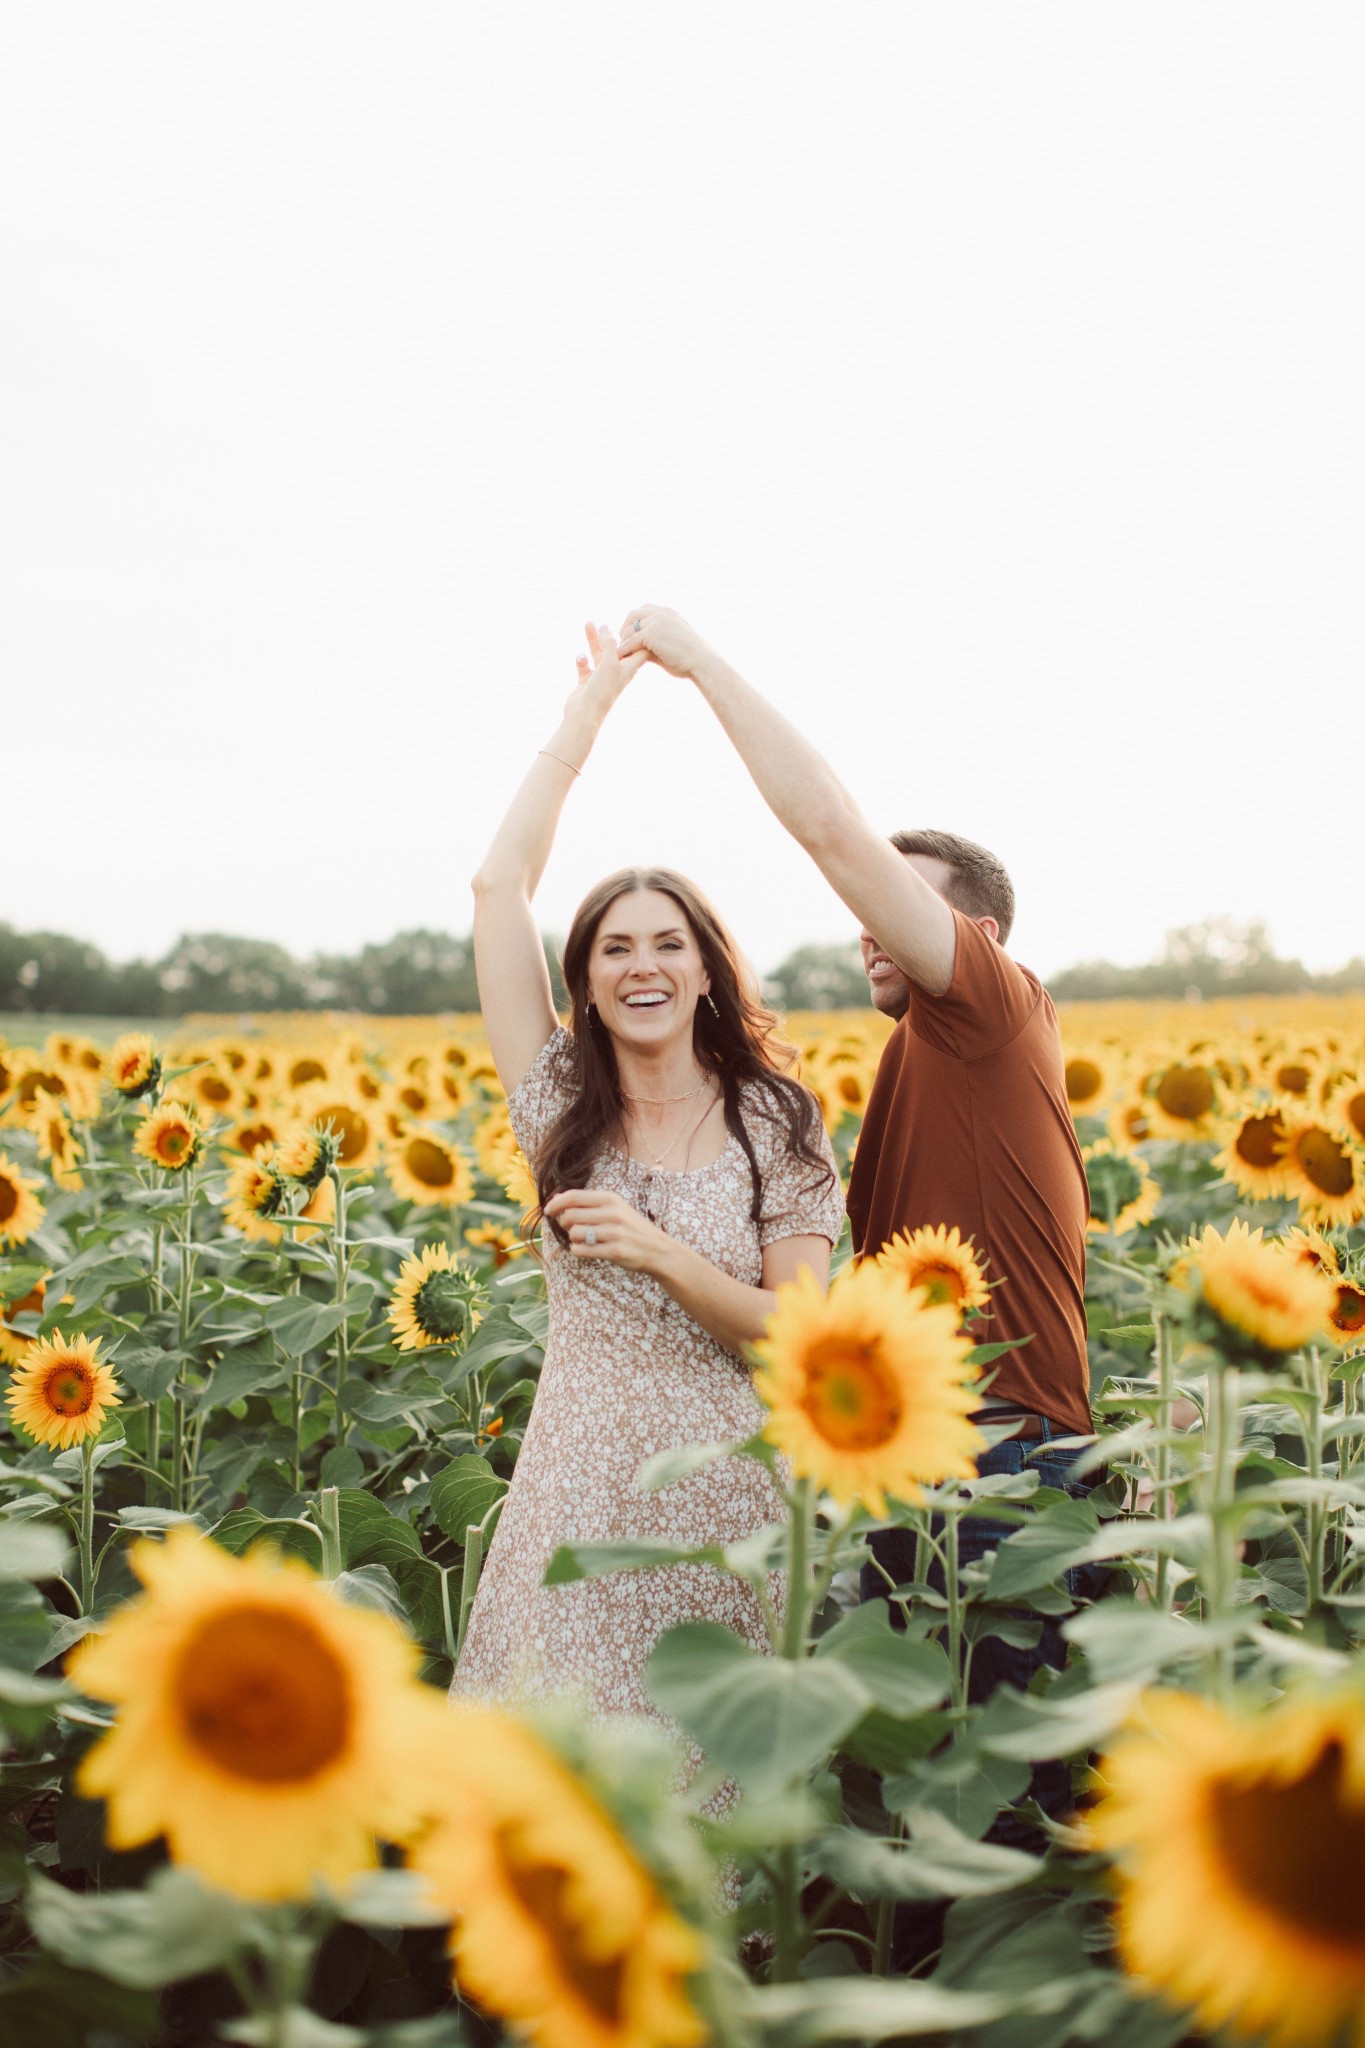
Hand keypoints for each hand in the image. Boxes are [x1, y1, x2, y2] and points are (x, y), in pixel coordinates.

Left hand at [542, 1187, 667, 1272]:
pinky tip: (587, 1250)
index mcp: (610, 1199)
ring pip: (574, 1234)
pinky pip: (582, 1250)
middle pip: (570, 1216)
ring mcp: (614, 1232)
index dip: (556, 1203)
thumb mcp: (614, 1208)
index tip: (548, 1210)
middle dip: (565, 1224)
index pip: (574, 1196)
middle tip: (573, 1229)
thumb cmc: (630, 1227)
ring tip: (584, 1240)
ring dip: (573, 1239)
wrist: (657, 1249)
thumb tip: (556, 1200)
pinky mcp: (615, 1251)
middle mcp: (612, 1213)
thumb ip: (588, 1204)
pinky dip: (578, 1251)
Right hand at [565, 621, 646, 718]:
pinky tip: (581, 659)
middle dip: (611, 633)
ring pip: (598, 653)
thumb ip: (609, 643)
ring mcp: (601, 676)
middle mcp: (617, 671)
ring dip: (593, 640)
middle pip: (616, 648)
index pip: (640, 649)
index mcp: (628, 668)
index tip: (637, 622)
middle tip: (607, 618)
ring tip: (588, 623)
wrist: (584, 714)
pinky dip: (582, 659)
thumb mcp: (609, 662)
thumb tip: (605, 627)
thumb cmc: (602, 690)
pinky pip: (585, 664)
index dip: (640, 636)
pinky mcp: (587, 680)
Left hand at [616, 606, 715, 680]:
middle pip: (633, 614)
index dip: (634, 622)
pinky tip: (622, 657)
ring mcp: (656, 621)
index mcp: (669, 613)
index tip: (630, 635)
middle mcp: (662, 613)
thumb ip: (655, 643)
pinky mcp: (652, 633)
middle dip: (625, 628)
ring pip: (630, 628)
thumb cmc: (691, 658)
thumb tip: (639, 651)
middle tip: (622, 642)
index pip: (644, 610)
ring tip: (622, 652)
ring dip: (624, 640)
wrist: (703, 662)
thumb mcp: (673, 643)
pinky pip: (631, 641)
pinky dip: (624, 649)